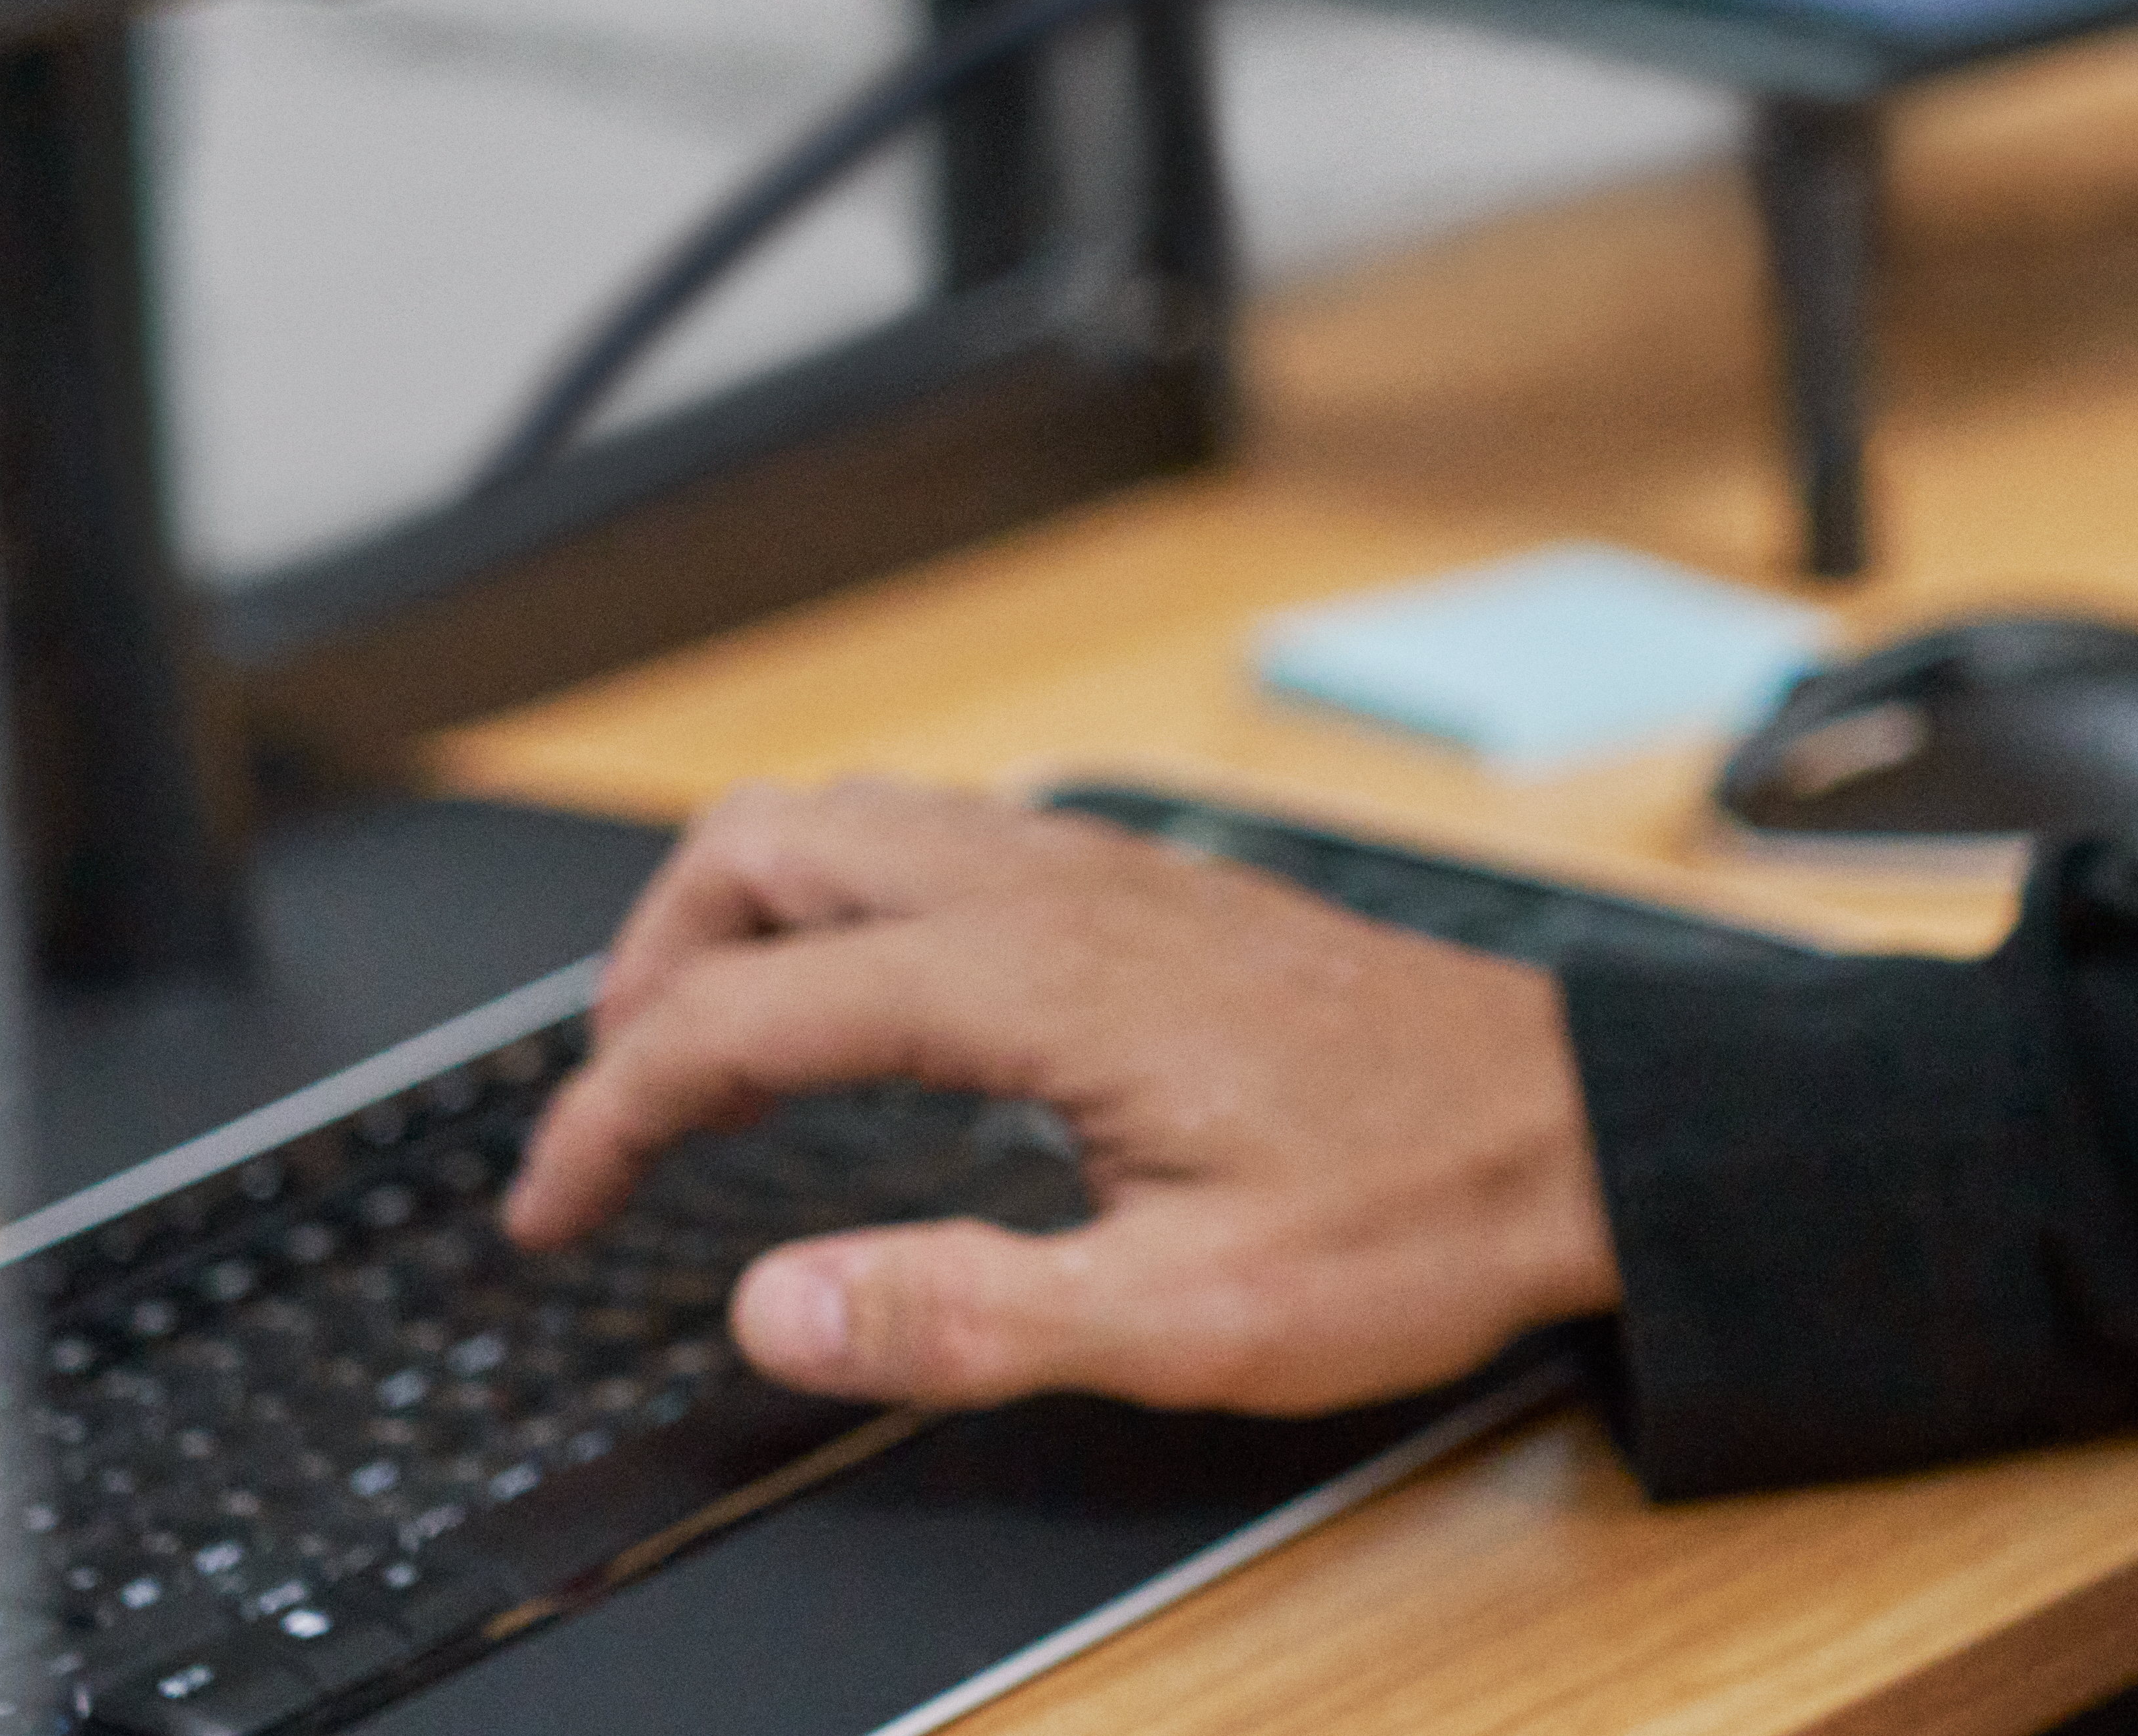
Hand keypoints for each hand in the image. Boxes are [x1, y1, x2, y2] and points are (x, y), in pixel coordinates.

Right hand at [498, 778, 1621, 1416]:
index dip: (615, 1112)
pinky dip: (840, 900)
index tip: (553, 1208)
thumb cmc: (1417, 1212)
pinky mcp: (1149, 887)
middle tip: (612, 1113)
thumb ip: (969, 1313)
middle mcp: (1061, 888)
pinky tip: (856, 1000)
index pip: (747, 1013)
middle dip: (650, 966)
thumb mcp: (1189, 1318)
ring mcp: (1107, 870)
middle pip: (772, 848)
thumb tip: (776, 1309)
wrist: (1584, 1130)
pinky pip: (942, 838)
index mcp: (1039, 981)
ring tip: (695, 1055)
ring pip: (856, 820)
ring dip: (741, 917)